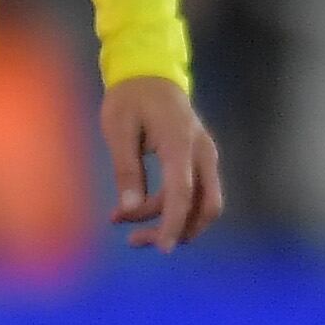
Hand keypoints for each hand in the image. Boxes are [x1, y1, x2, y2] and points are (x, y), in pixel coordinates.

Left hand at [99, 74, 224, 251]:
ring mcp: (206, 157)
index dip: (174, 223)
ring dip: (170, 222)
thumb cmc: (130, 99)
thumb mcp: (118, 130)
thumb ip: (126, 169)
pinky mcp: (201, 161)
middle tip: (133, 239)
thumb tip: (130, 208)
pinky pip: (194, 194)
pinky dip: (170, 208)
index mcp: (180, 142)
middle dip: (175, 230)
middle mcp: (202, 152)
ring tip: (124, 221)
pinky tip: (136, 208)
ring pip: (201, 204)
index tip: (163, 248)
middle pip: (205, 206)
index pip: (183, 192)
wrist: (150, 75)